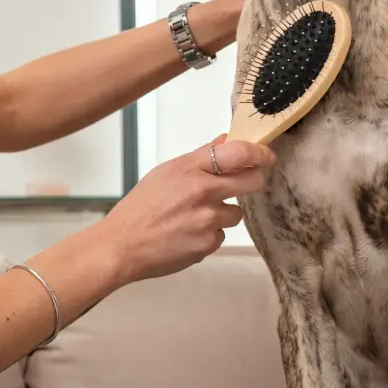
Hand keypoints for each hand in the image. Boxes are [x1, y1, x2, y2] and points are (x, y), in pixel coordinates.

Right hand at [98, 134, 273, 284]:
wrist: (121, 246)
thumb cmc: (139, 208)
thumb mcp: (165, 173)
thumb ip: (200, 157)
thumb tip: (225, 141)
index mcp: (189, 169)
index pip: (238, 153)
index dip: (259, 153)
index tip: (266, 155)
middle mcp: (202, 191)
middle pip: (252, 181)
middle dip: (253, 180)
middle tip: (244, 183)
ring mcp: (207, 219)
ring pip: (235, 213)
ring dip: (222, 214)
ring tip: (194, 218)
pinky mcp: (208, 244)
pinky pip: (220, 235)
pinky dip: (208, 235)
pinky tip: (186, 235)